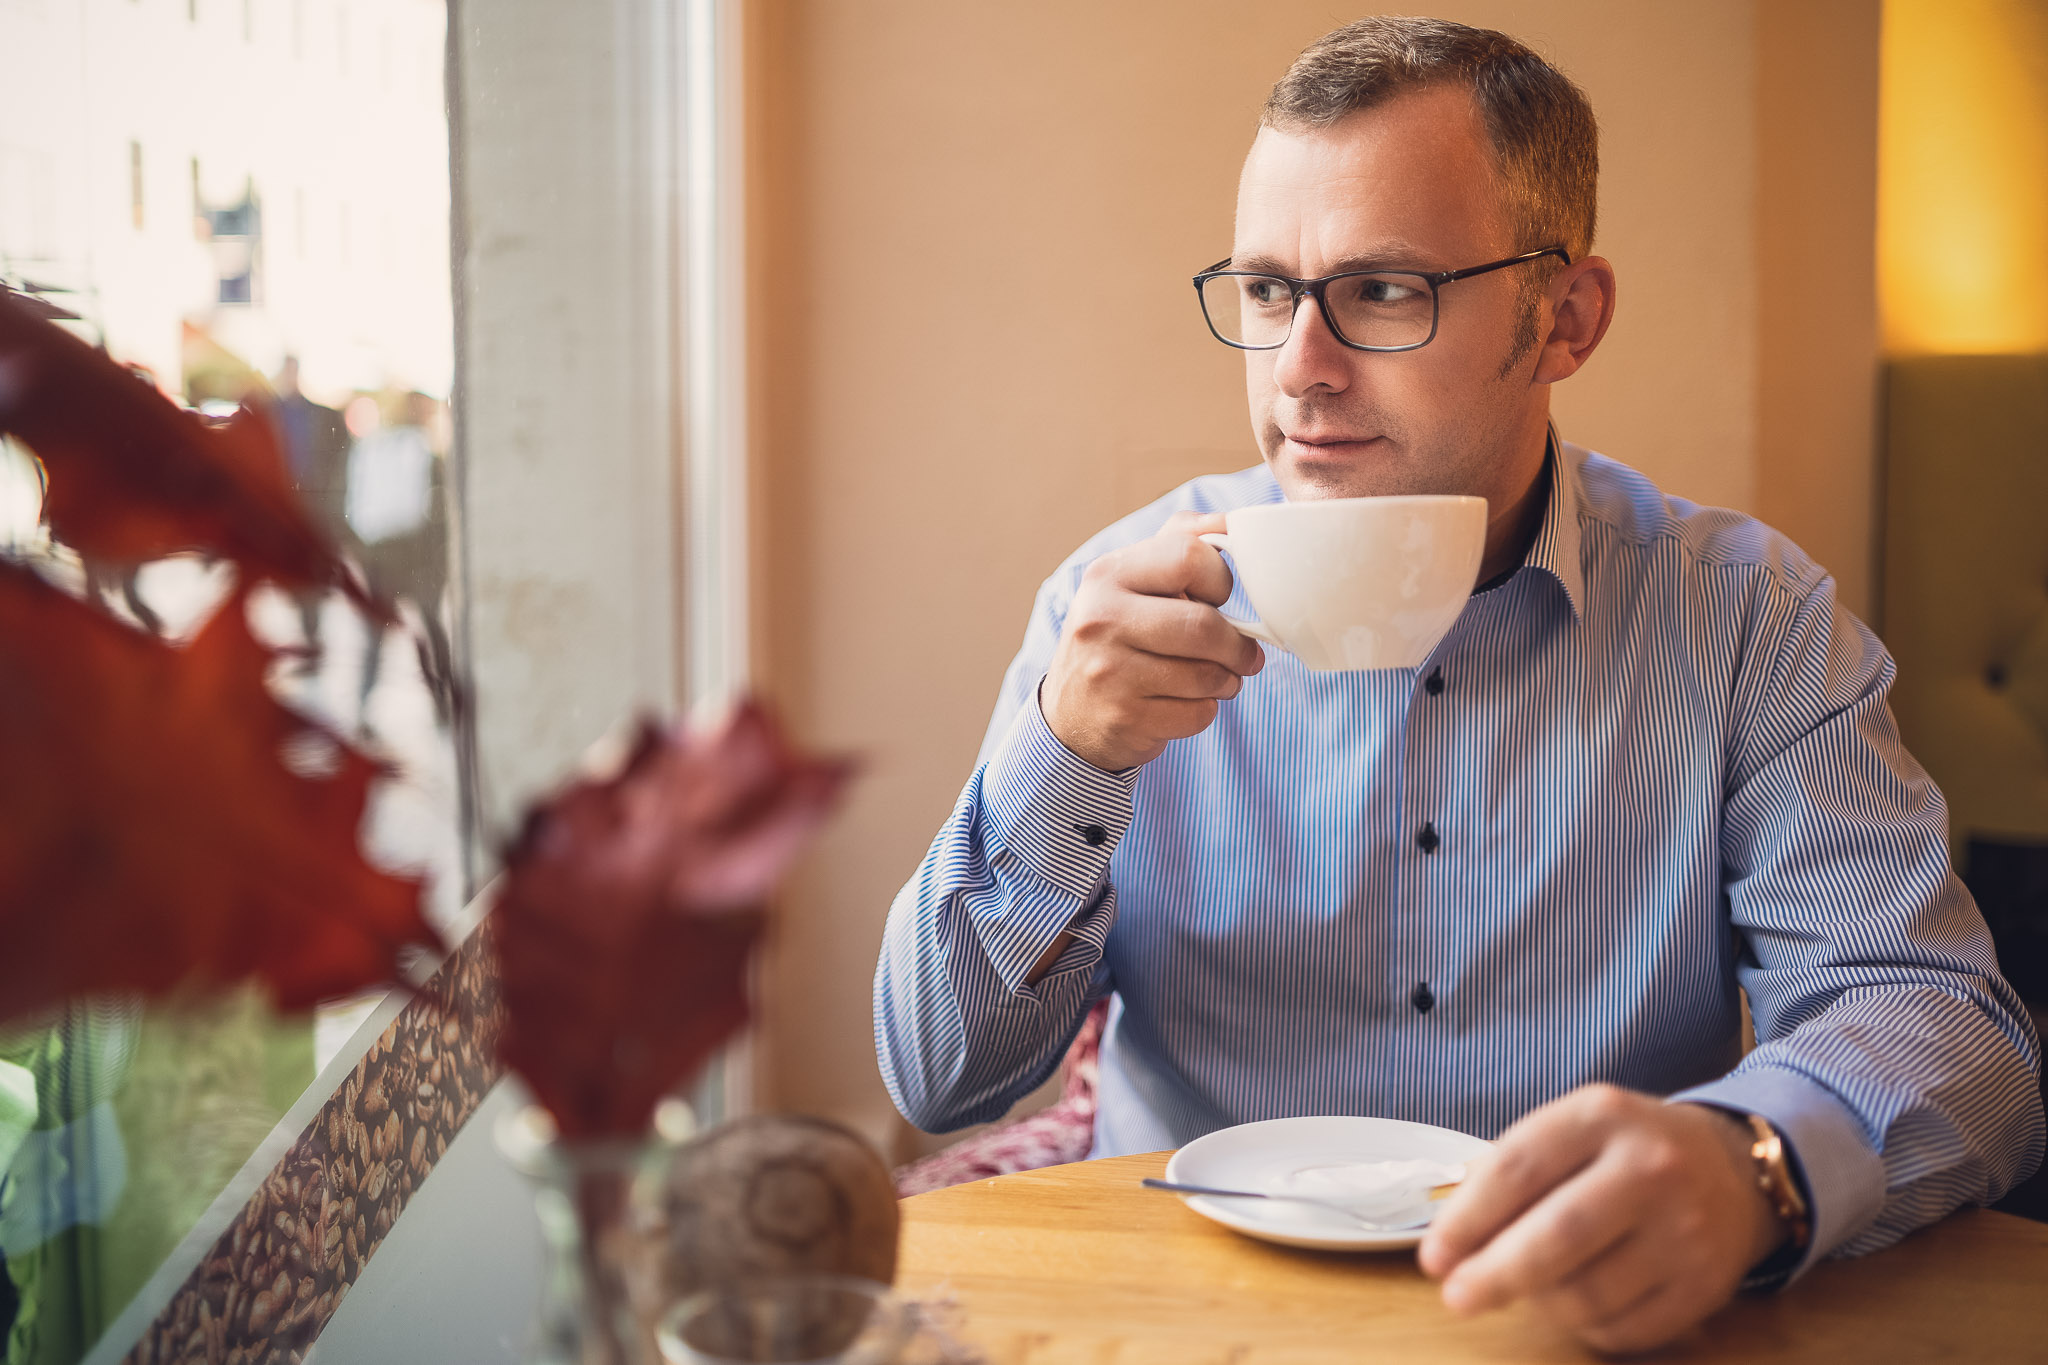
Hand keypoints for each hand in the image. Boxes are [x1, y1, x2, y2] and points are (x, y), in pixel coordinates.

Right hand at [1040, 511, 1264, 771]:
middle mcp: (1100, 619)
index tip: (1218, 599)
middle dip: (1238, 646)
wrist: (1070, 715)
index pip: (1190, 556)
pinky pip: (1198, 713)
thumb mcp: (1134, 581)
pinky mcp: (1124, 718)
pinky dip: (1206, 710)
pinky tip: (1186, 704)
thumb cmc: (1119, 637)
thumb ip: (1183, 542)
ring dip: (1228, 681)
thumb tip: (1233, 520)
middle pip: (1205, 625)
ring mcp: (1109, 673)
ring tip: (1216, 679)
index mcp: (1107, 575)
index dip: (1220, 580)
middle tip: (1244, 655)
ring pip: (1208, 675)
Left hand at [1417, 1085, 1788, 1354]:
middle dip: (1495, 1275)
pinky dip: (1586, 1327)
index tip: (1433, 1256)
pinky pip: (1624, 1329)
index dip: (1467, 1219)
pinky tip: (1577, 1304)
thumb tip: (1449, 1247)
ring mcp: (1685, 1230)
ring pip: (1588, 1293)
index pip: (1518, 1169)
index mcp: (1602, 1116)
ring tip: (1528, 1288)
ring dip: (1540, 1302)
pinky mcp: (1706, 1286)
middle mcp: (1651, 1167)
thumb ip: (1512, 1175)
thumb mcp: (1573, 1131)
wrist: (1733, 1171)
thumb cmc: (1623, 1151)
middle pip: (1558, 1236)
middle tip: (1456, 1298)